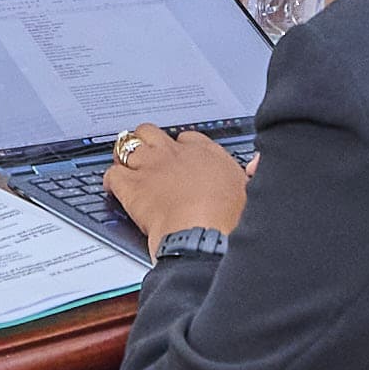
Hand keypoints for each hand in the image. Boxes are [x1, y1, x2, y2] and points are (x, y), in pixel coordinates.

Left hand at [109, 126, 250, 245]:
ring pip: (127, 145)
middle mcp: (177, 154)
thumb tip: (258, 163)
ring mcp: (152, 167)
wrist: (203, 237)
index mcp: (207, 154)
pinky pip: (112, 173)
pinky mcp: (132, 187)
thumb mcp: (251, 192)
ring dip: (123, 154)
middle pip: (152, 132)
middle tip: (145, 154)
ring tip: (123, 163)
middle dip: (146, 141)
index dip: (179, 145)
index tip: (178, 155)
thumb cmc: (229, 221)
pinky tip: (112, 187)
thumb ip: (252, 174)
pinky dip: (110, 180)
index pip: (187, 137)